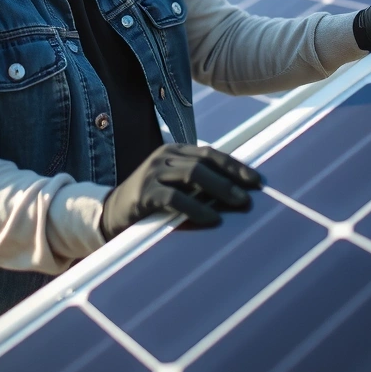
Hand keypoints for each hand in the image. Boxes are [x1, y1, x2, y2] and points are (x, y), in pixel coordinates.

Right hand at [100, 144, 262, 240]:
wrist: (112, 215)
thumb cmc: (152, 202)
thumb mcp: (176, 186)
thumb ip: (199, 184)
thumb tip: (239, 190)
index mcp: (175, 152)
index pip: (211, 153)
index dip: (236, 166)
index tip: (258, 180)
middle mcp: (165, 156)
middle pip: (205, 161)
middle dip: (232, 177)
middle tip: (252, 195)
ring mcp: (153, 172)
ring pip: (193, 174)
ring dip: (220, 189)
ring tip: (238, 204)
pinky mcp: (144, 192)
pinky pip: (175, 197)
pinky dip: (197, 208)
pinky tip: (212, 219)